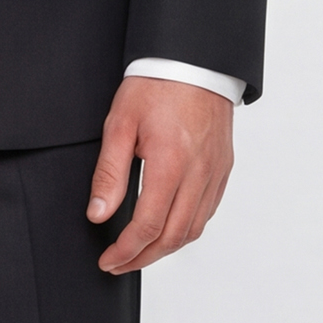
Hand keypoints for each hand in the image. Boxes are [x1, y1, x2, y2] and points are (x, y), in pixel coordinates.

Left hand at [87, 76, 233, 273]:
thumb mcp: (120, 123)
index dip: (125, 251)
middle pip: (173, 237)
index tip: (108, 260)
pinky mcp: (223, 168)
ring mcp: (215, 172)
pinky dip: (186, 228)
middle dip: (143, 258)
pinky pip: (207, 211)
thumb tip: (98, 214)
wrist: (193, 59)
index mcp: (170, 163)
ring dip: (166, 248)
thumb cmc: (155, 84)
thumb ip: (109, 172)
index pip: (147, 226)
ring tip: (139, 251)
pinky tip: (168, 227)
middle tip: (118, 264)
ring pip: (193, 229)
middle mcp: (198, 174)